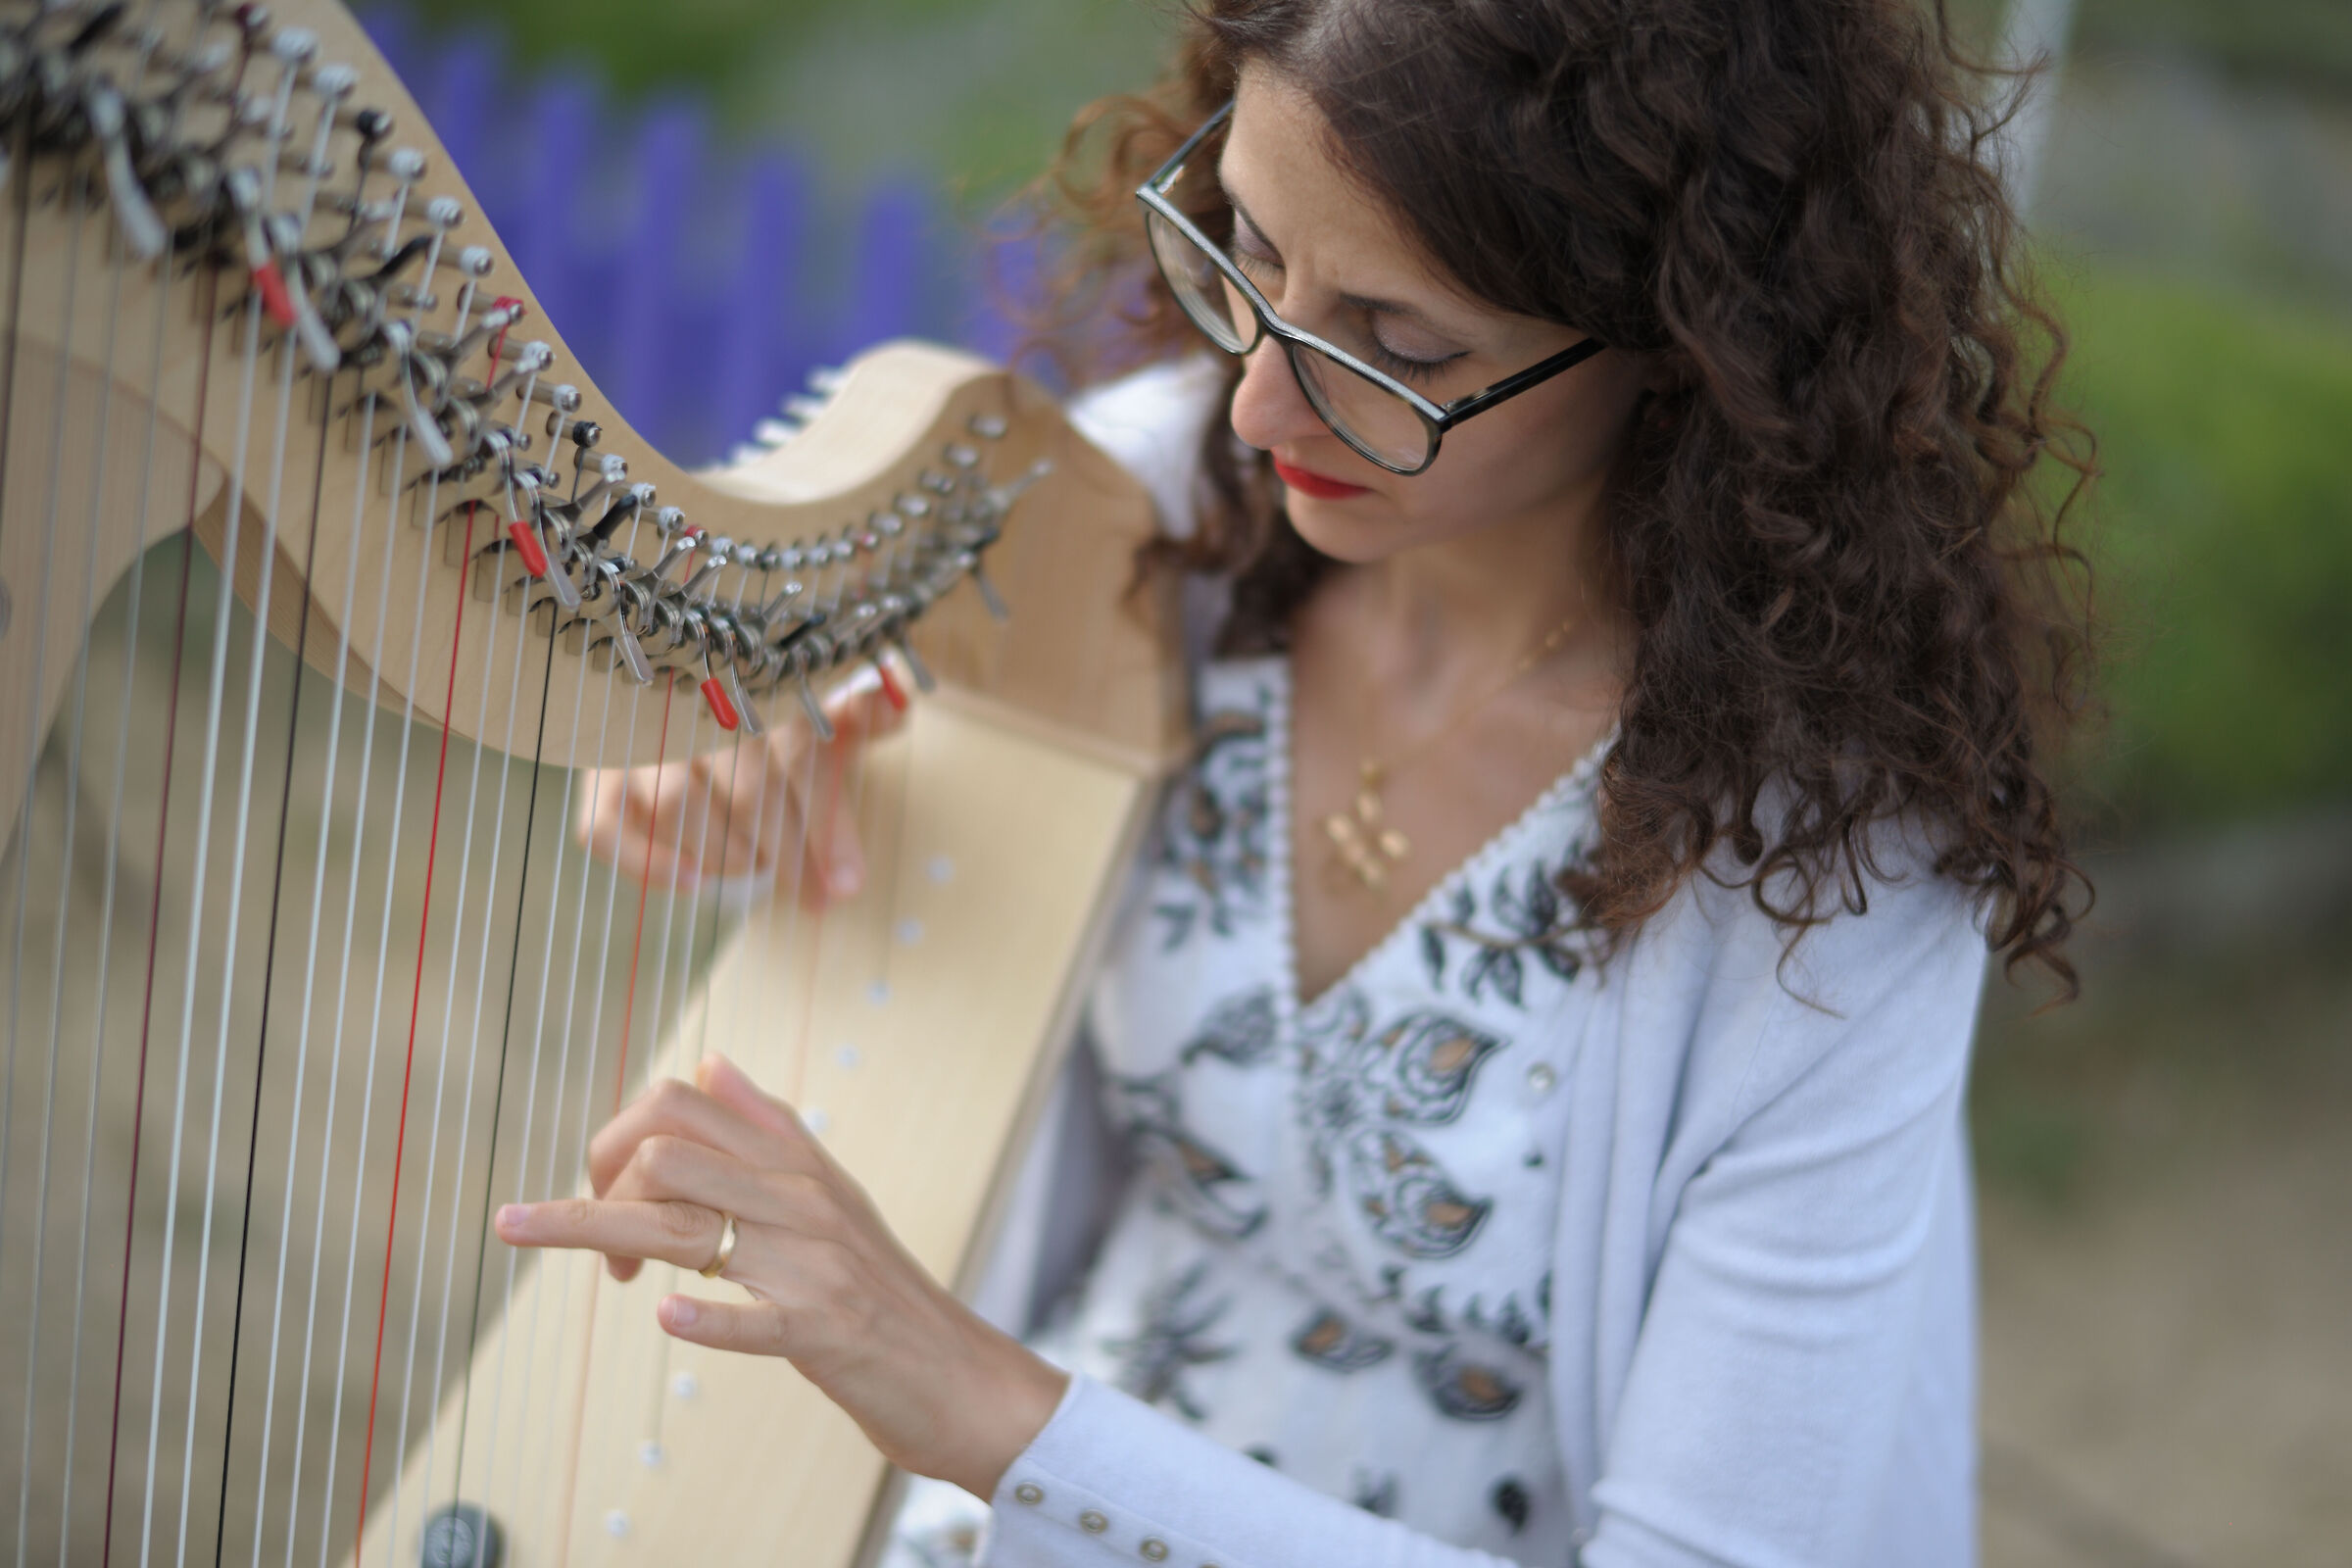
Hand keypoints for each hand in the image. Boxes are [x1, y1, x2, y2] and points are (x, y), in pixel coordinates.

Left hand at [492, 1054, 1068, 1499]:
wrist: (956, 1372)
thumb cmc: (881, 1288)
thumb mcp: (832, 1192)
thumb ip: (769, 1126)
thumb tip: (709, 1061)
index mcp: (795, 1163)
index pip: (683, 1104)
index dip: (617, 1136)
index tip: (598, 1189)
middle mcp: (800, 1200)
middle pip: (666, 1154)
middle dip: (594, 1189)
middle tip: (590, 1246)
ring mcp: (813, 1265)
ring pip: (685, 1227)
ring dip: (595, 1235)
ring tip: (528, 1237)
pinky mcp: (824, 1333)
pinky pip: (753, 1317)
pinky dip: (706, 1319)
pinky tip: (666, 1318)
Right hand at [571, 675, 905, 906]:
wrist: (670, 668)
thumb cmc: (765, 706)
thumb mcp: (819, 703)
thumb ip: (862, 714)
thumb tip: (897, 709)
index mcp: (761, 683)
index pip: (799, 758)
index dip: (826, 829)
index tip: (848, 885)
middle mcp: (695, 705)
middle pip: (748, 790)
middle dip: (790, 855)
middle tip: (815, 895)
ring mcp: (639, 739)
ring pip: (679, 806)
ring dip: (730, 855)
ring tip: (759, 868)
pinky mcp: (597, 771)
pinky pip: (603, 825)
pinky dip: (645, 862)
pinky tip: (692, 883)